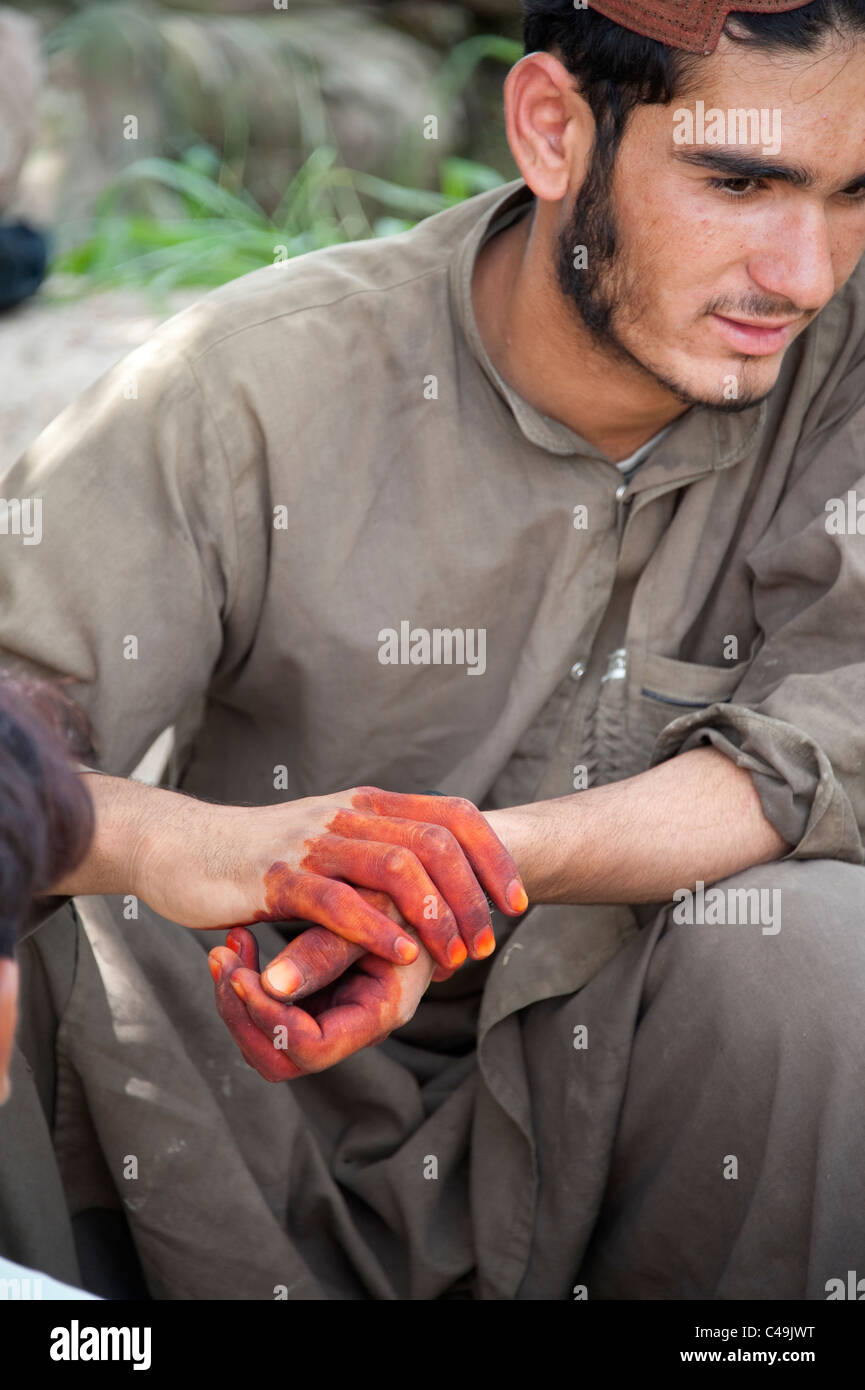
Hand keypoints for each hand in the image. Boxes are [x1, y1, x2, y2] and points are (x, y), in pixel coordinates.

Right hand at [133, 784, 526, 973]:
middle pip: (435, 842)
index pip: (453, 815)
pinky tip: (401, 957)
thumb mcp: (330, 844)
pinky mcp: (276, 876)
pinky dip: (377, 929)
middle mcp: (348, 814)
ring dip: (435, 916)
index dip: (494, 857)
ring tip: (453, 958)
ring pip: (395, 866)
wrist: (181, 849)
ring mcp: (312, 841)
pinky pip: (337, 900)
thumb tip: (437, 883)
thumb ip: (377, 853)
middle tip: (486, 945)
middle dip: (473, 897)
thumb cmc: (260, 858)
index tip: (516, 902)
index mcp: (368, 804)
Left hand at [208, 901, 436, 1079]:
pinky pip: (269, 1010)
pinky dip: (247, 983)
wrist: (432, 890)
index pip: (311, 1049)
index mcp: (379, 1013)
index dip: (270, 1018)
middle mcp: (354, 1026)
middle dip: (242, 1014)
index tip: (241, 974)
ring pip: (266, 1040)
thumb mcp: (375, 910)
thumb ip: (328, 949)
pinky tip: (240, 940)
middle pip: (280, 1058)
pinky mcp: (319, 996)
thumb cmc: (414, 893)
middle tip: (221, 958)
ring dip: (237, 998)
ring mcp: (335, 1015)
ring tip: (227, 946)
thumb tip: (273, 984)